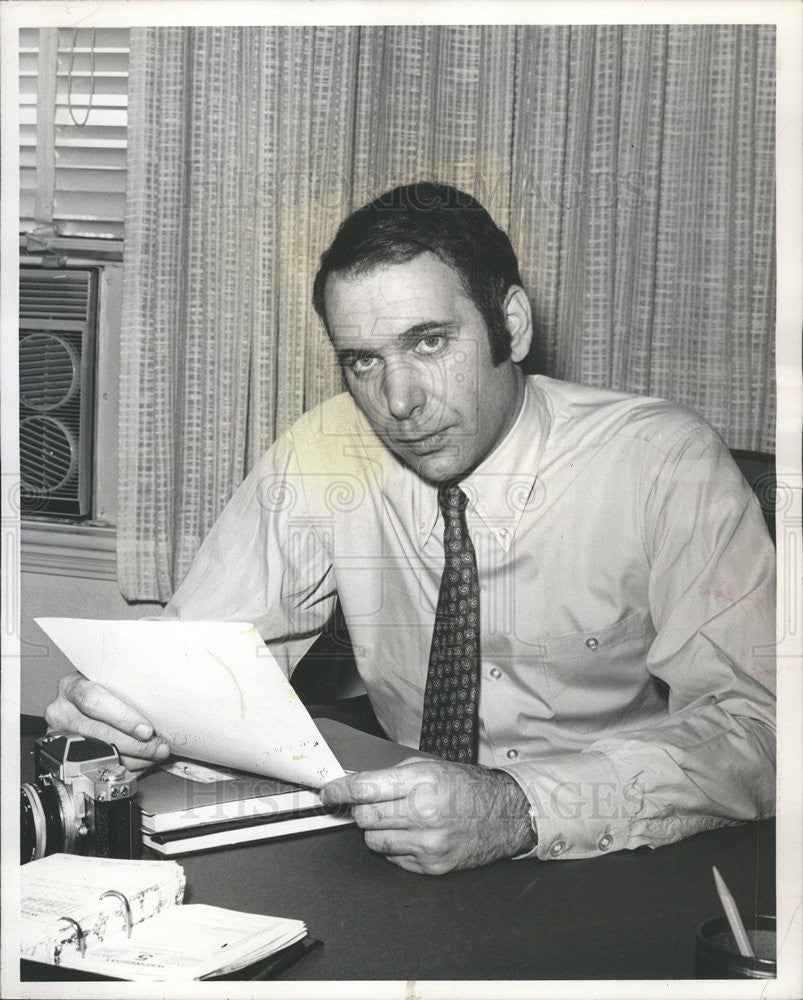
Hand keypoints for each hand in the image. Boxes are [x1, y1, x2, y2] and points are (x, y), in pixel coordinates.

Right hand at [44, 672, 169, 772]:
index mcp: (72, 687)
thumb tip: (164, 703)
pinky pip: (94, 768)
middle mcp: (61, 711)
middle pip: (96, 733)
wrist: (80, 703)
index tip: (146, 730)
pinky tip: (141, 764)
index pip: (94, 701)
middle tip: (157, 747)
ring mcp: (60, 736)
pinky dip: (123, 768)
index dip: (123, 717)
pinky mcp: (64, 756)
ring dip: (132, 759)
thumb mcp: (110, 680)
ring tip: (154, 756)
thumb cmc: (103, 690)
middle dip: (132, 744)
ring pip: (96, 755)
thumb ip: (129, 689)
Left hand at [319, 757, 535, 874]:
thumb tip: (354, 784)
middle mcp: (424, 814)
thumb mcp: (430, 767)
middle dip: (361, 809)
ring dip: (377, 829)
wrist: (504, 816)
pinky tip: (412, 834)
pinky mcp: (431, 866)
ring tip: (397, 818)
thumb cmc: (467, 788)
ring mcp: (428, 844)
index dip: (341, 790)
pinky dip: (395, 846)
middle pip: (365, 817)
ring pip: (374, 841)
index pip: (366, 788)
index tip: (329, 793)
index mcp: (423, 782)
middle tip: (369, 803)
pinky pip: (393, 858)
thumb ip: (391, 776)